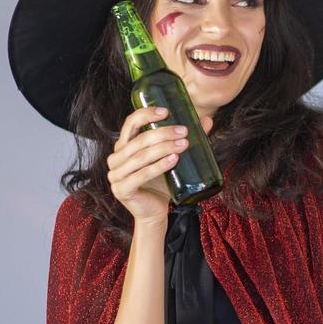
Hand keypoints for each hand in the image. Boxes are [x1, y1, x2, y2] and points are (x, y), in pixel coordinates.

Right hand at [106, 109, 213, 227]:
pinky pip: (141, 175)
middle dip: (163, 134)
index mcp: (123, 146)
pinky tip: (173, 160)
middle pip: (139, 140)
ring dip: (163, 148)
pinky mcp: (122, 189)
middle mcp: (116, 158)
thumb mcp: (171, 158)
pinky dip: (158, 166)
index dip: (146, 114)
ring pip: (140, 156)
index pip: (130, 123)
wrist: (155, 212)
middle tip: (184, 132)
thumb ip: (184, 139)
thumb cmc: (161, 184)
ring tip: (183, 145)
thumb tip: (206, 120)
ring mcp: (115, 175)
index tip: (166, 111)